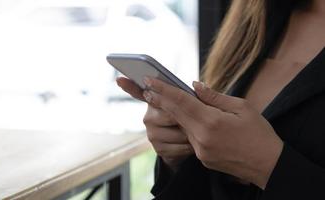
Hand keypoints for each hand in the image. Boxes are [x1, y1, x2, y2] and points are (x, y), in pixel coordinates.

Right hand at [116, 77, 193, 168]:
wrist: (195, 145)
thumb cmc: (195, 118)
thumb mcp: (199, 104)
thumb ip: (198, 94)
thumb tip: (195, 84)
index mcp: (157, 100)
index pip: (140, 92)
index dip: (129, 86)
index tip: (119, 79)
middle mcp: (149, 115)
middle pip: (169, 114)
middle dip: (186, 118)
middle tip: (195, 119)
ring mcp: (151, 132)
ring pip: (176, 131)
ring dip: (190, 134)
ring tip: (193, 132)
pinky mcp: (157, 147)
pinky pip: (177, 147)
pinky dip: (188, 146)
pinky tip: (190, 144)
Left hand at [142, 77, 283, 188]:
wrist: (268, 165)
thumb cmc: (259, 133)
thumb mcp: (242, 108)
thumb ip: (214, 97)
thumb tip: (195, 85)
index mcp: (212, 122)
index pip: (181, 101)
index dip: (163, 90)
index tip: (149, 80)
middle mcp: (201, 137)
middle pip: (175, 114)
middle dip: (159, 99)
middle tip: (145, 87)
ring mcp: (200, 150)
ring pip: (182, 126)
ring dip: (173, 113)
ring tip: (161, 98)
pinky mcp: (202, 158)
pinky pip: (190, 138)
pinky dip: (187, 126)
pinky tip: (186, 118)